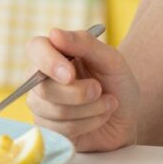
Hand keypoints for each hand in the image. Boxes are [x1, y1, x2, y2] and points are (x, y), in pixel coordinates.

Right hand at [25, 27, 140, 152]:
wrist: (127, 118)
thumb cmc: (118, 84)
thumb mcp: (112, 60)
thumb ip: (85, 44)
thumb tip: (54, 33)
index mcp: (55, 52)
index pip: (35, 48)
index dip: (49, 61)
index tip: (70, 74)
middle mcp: (42, 77)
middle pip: (43, 87)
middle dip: (79, 93)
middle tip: (100, 90)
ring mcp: (42, 104)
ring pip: (55, 111)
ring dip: (90, 109)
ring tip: (106, 104)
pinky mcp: (48, 128)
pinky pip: (61, 130)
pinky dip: (88, 124)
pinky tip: (98, 119)